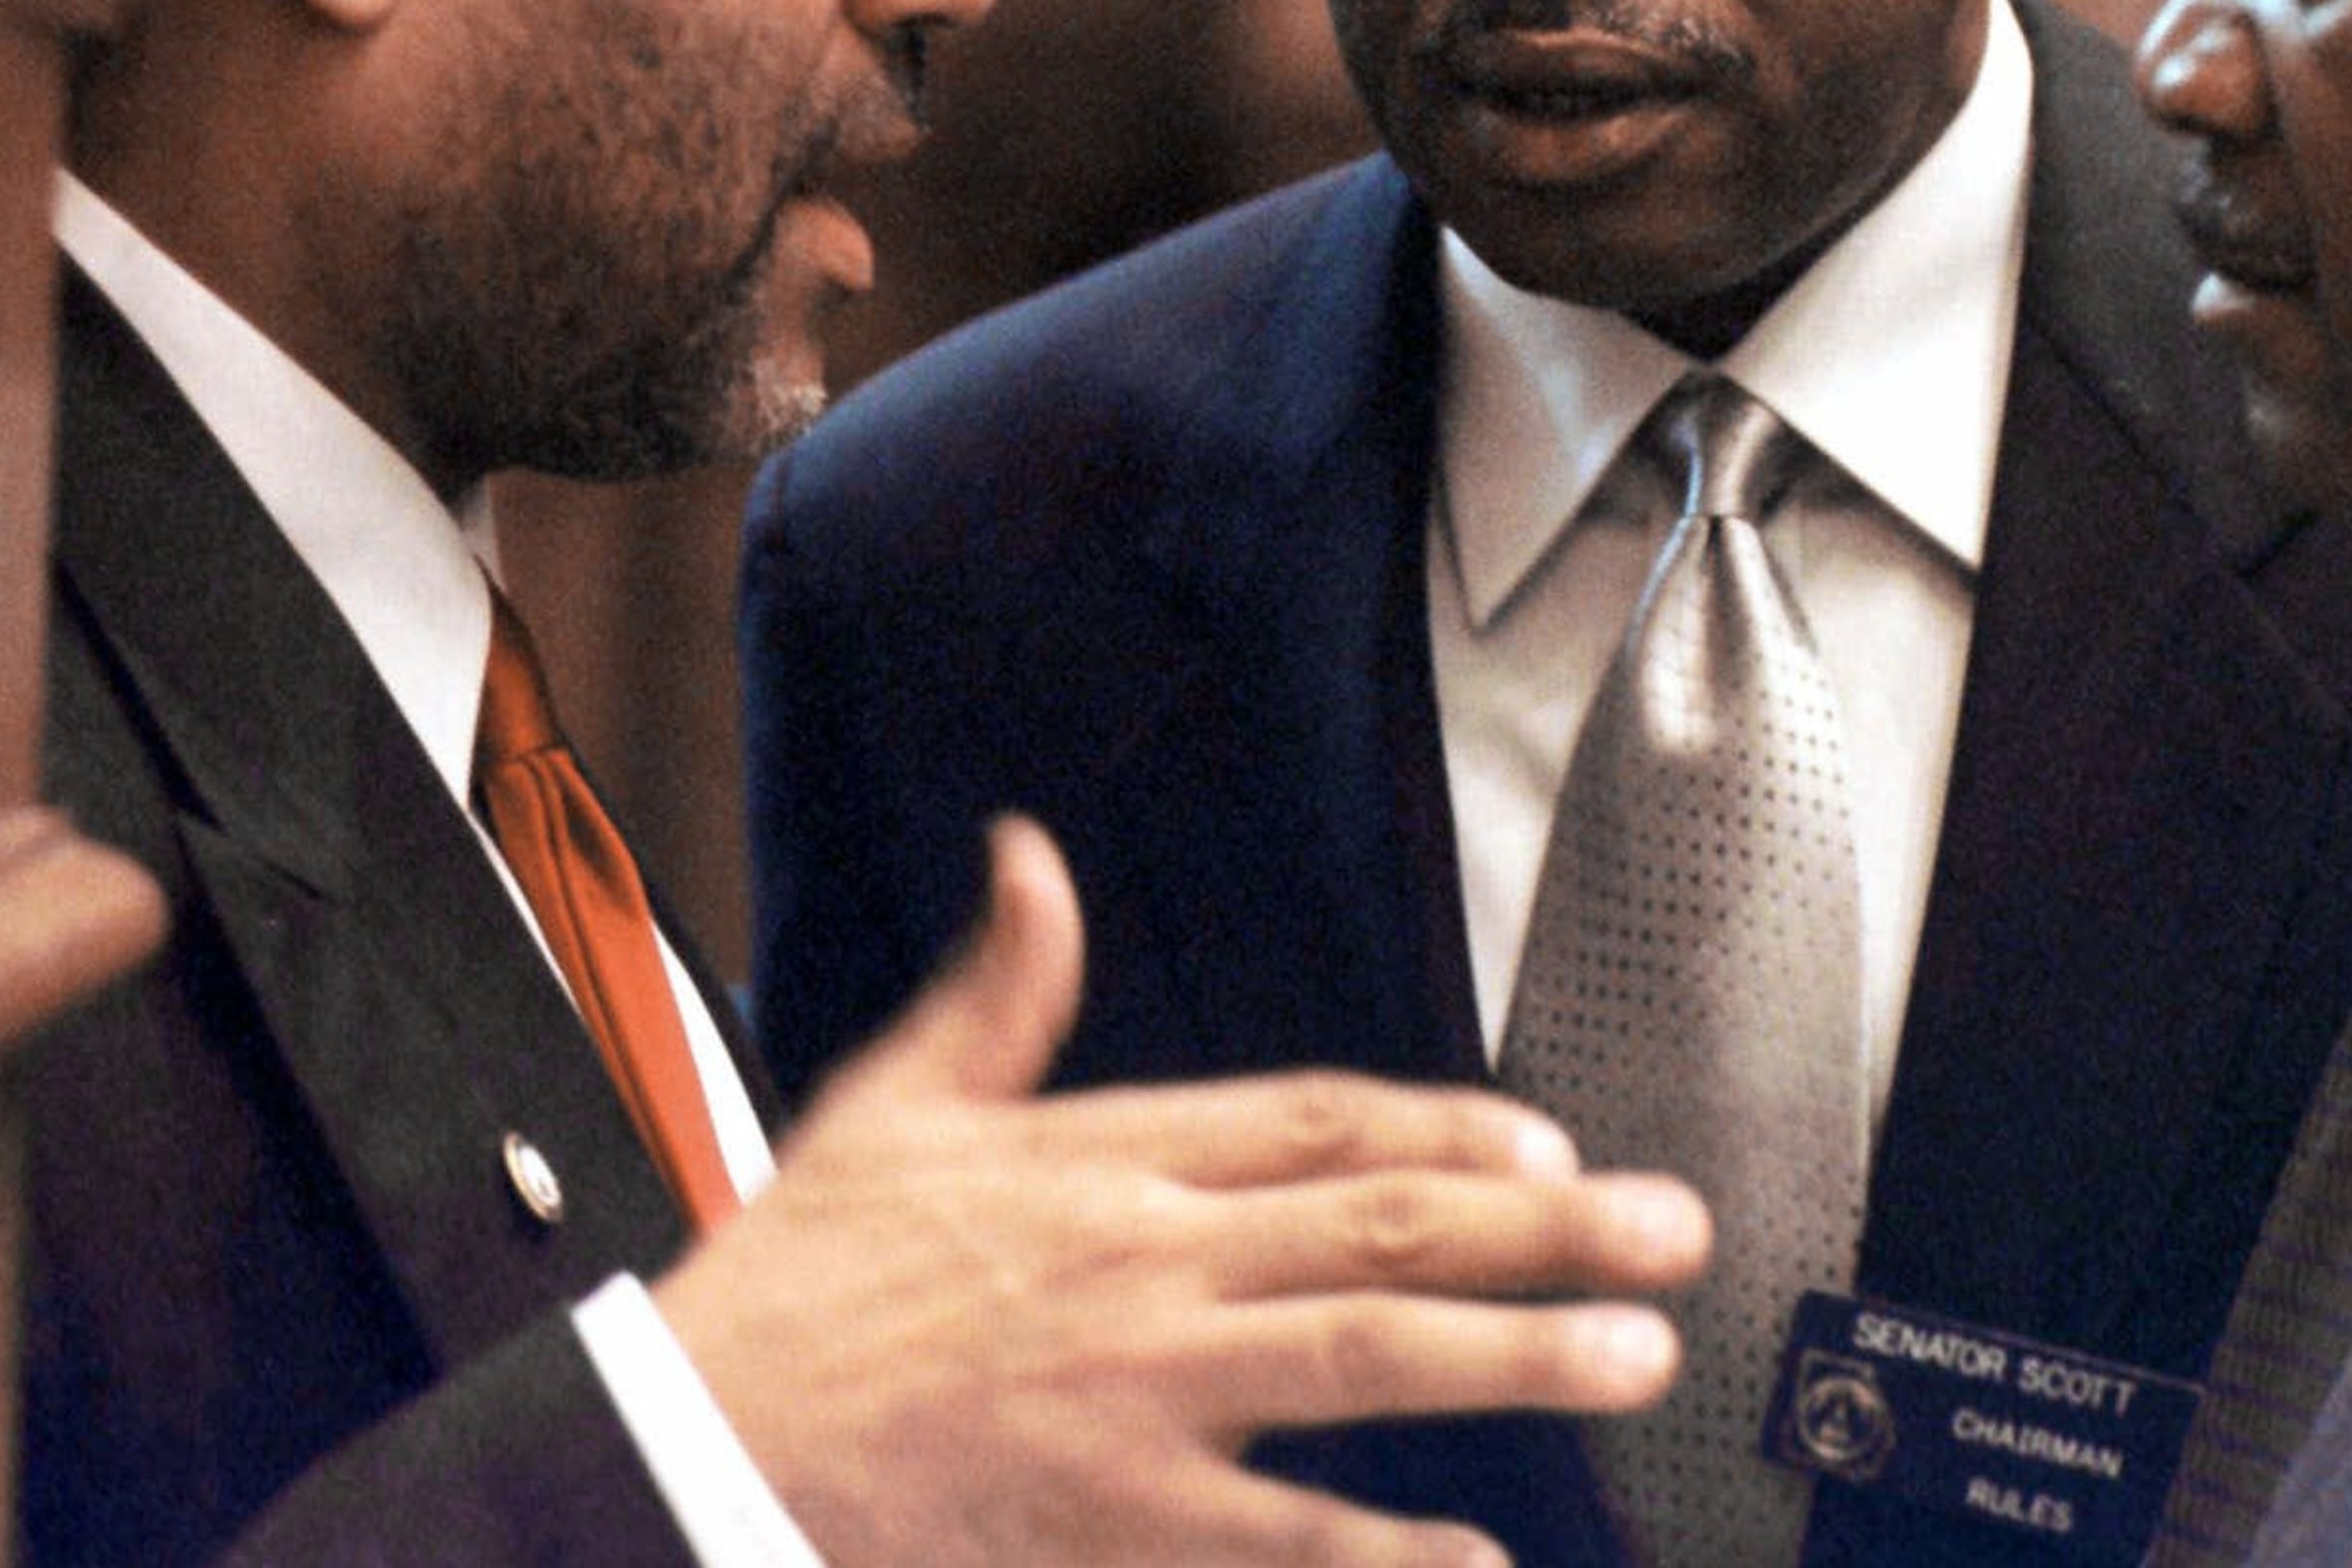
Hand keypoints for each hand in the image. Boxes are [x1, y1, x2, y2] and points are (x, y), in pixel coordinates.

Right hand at [657, 815, 1707, 1567]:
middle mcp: (1142, 1261)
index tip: (1551, 1143)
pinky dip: (1391, 1554)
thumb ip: (995, 991)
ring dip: (1516, 1352)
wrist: (678, 1445)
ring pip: (1363, 1357)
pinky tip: (1485, 1561)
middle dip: (1545, 1226)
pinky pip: (1280, 1543)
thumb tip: (1030, 855)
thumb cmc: (790, 1292)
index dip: (1448, 1131)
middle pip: (1380, 1225)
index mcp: (1103, 1160)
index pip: (1319, 1124)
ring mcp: (1133, 1393)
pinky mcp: (1106, 1515)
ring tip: (1635, 1353)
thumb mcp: (886, 1110)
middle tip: (1673, 1229)